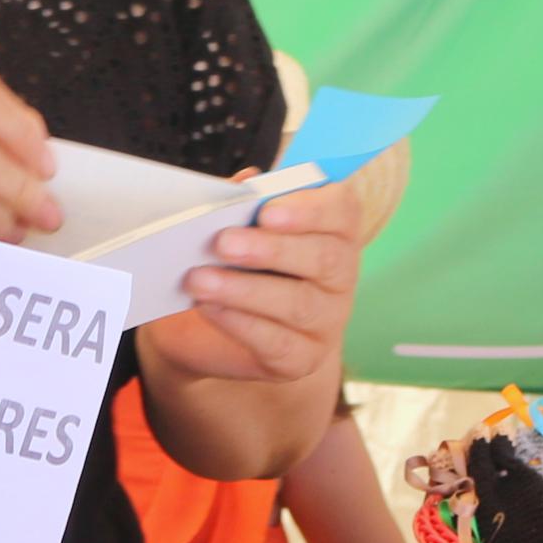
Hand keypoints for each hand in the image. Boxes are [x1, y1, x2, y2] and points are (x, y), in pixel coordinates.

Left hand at [141, 146, 400, 390]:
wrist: (208, 328)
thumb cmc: (233, 265)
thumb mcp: (234, 227)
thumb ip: (243, 204)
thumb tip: (244, 184)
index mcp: (333, 230)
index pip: (343, 211)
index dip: (311, 209)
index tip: (267, 210)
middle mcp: (340, 275)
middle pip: (324, 258)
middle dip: (271, 249)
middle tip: (223, 243)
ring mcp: (327, 321)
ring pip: (298, 303)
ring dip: (244, 289)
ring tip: (199, 279)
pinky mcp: (304, 359)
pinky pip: (277, 342)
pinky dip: (239, 323)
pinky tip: (208, 308)